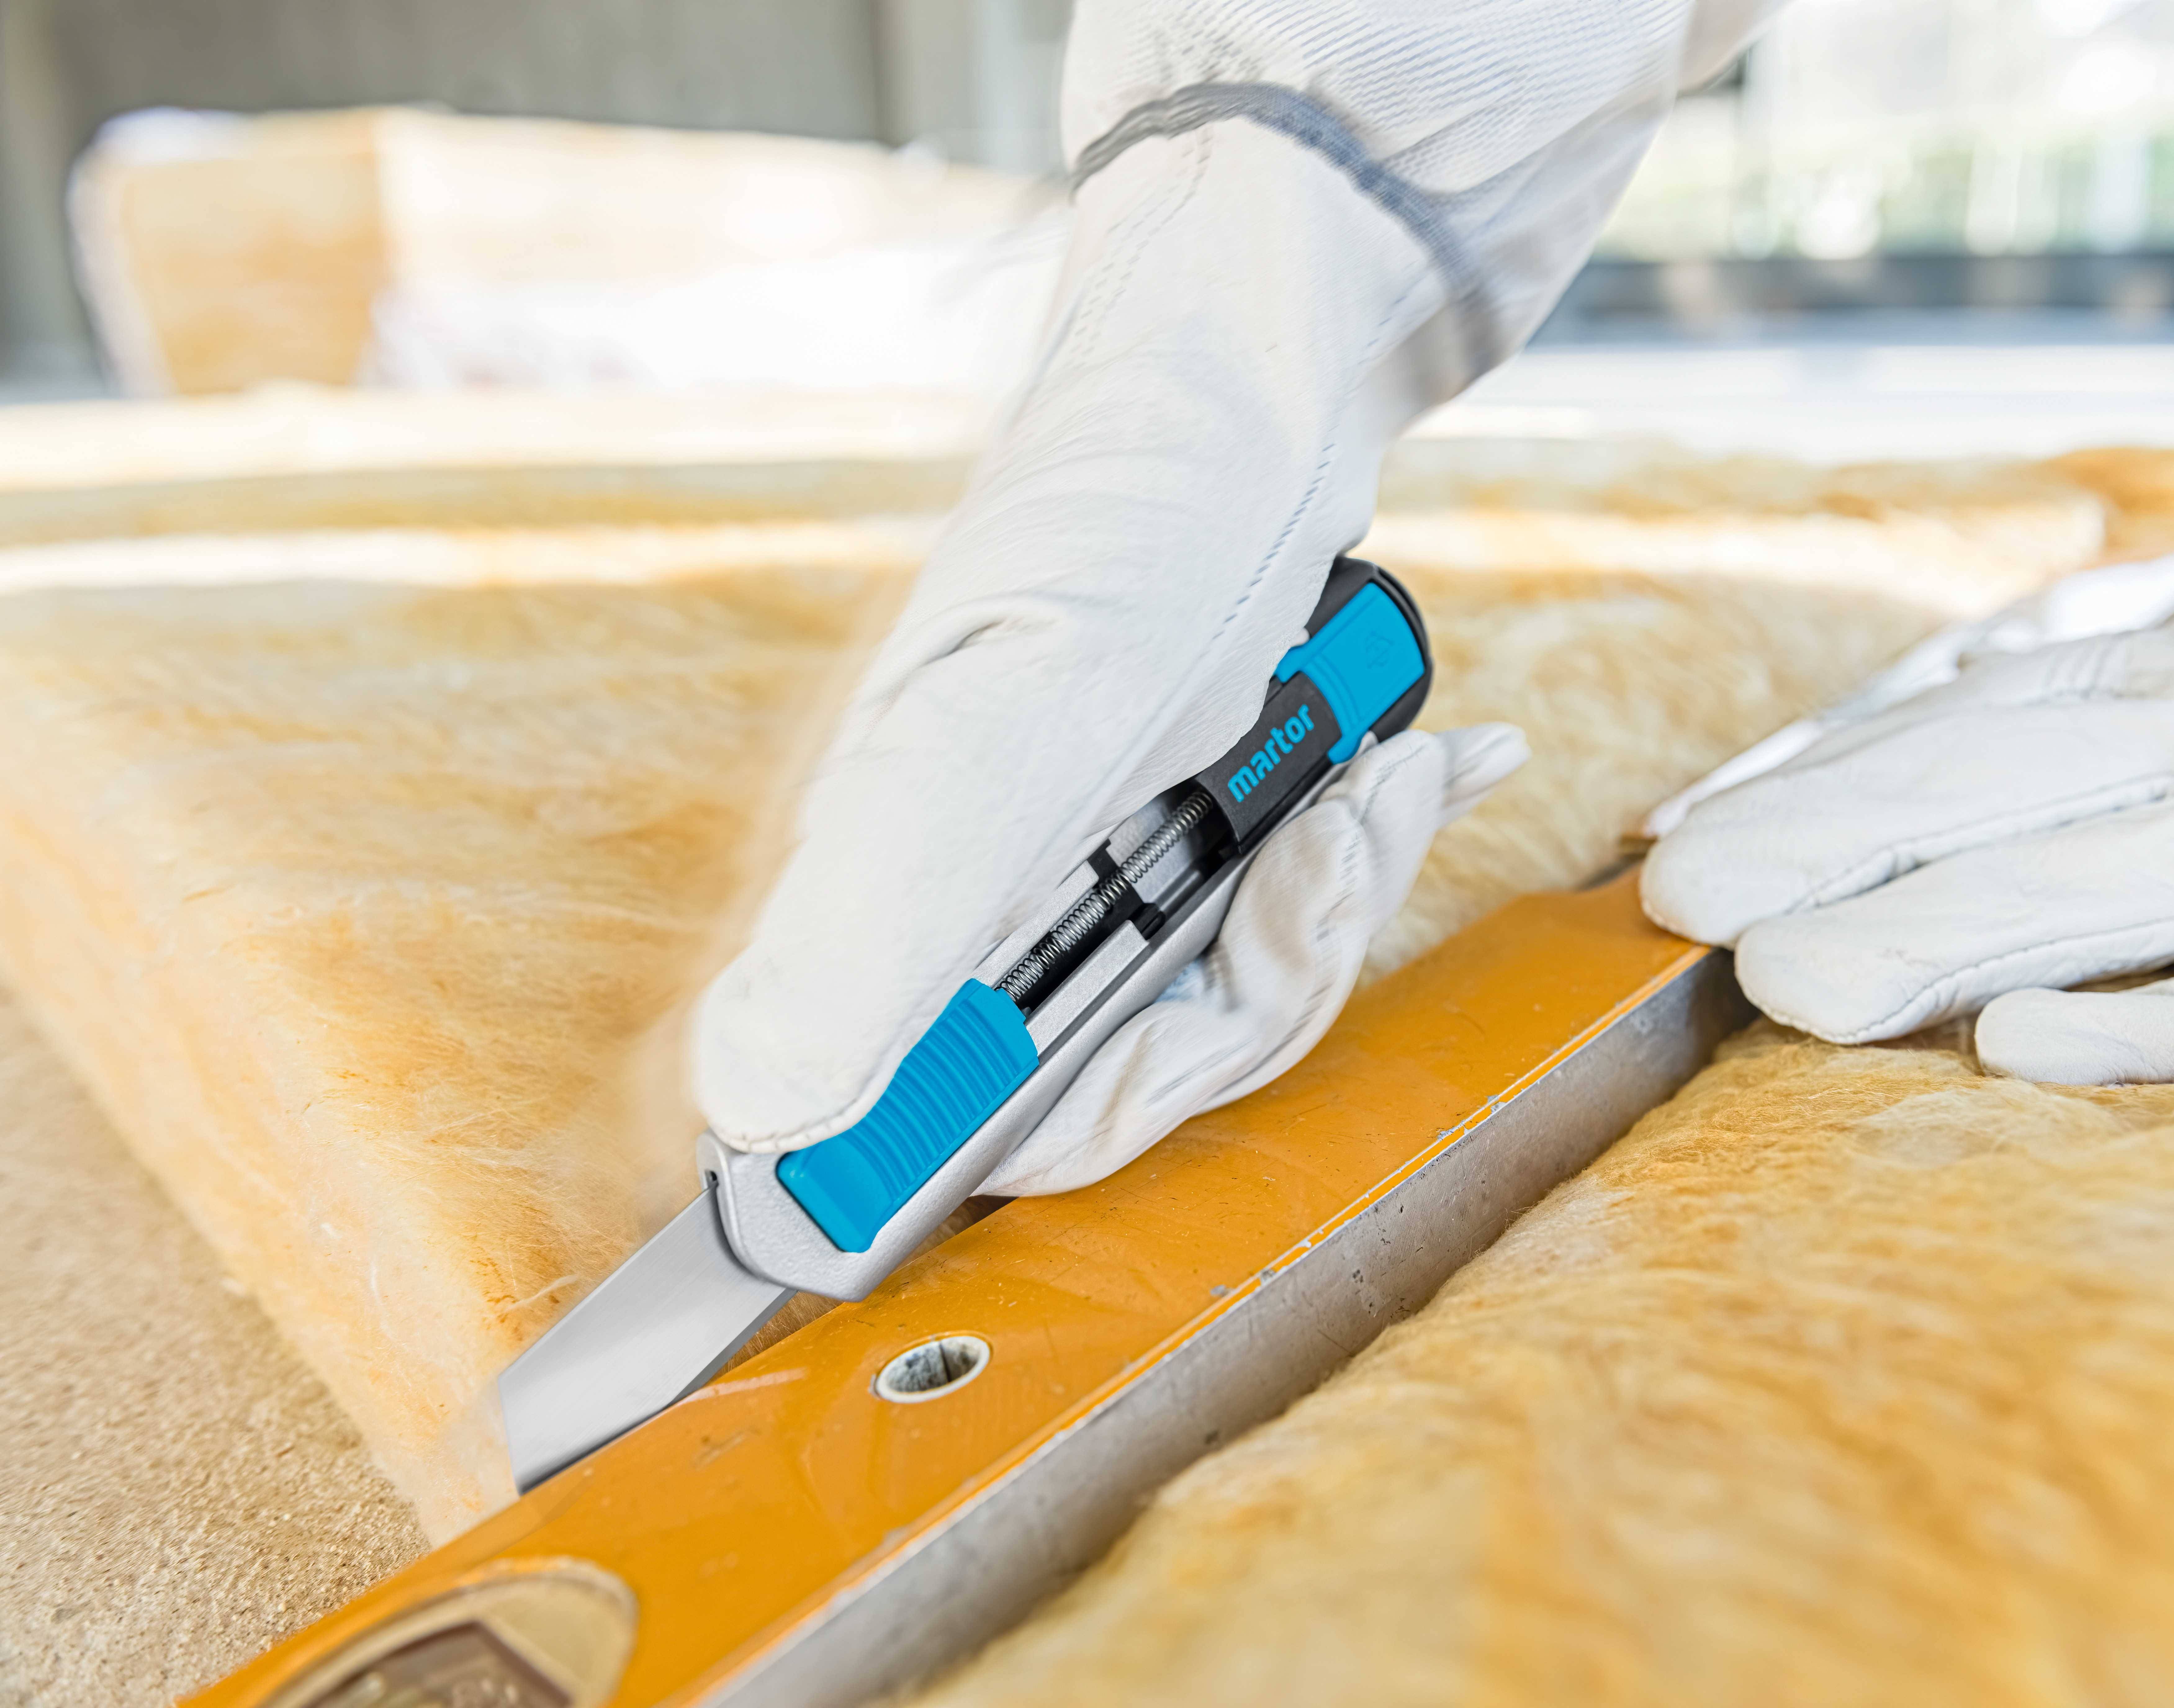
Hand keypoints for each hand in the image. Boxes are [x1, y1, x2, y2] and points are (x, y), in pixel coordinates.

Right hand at [692, 2, 1726, 1165]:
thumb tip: (754, 1094)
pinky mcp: (1171, 821)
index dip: (1038, 1130)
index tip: (1168, 1045)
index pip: (924, 1118)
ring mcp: (1079, 857)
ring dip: (1322, 909)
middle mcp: (972, 886)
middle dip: (1251, 988)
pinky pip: (1264, 918)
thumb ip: (887, 906)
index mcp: (894, 883)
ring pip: (1208, 1003)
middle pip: (1109, 1074)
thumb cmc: (1137, 517)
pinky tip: (1416, 772)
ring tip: (1380, 784)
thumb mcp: (1022, 718)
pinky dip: (1350, 856)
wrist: (1251, 367)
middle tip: (1327, 849)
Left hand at [1642, 465, 2173, 1082]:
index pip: (1948, 730)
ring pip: (2097, 888)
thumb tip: (1858, 739)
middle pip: (1994, 793)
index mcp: (2165, 671)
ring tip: (1787, 987)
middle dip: (1829, 850)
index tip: (1674, 845)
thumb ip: (2036, 701)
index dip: (1805, 783)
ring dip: (1934, 936)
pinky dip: (2145, 1026)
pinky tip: (2022, 1055)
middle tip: (1682, 912)